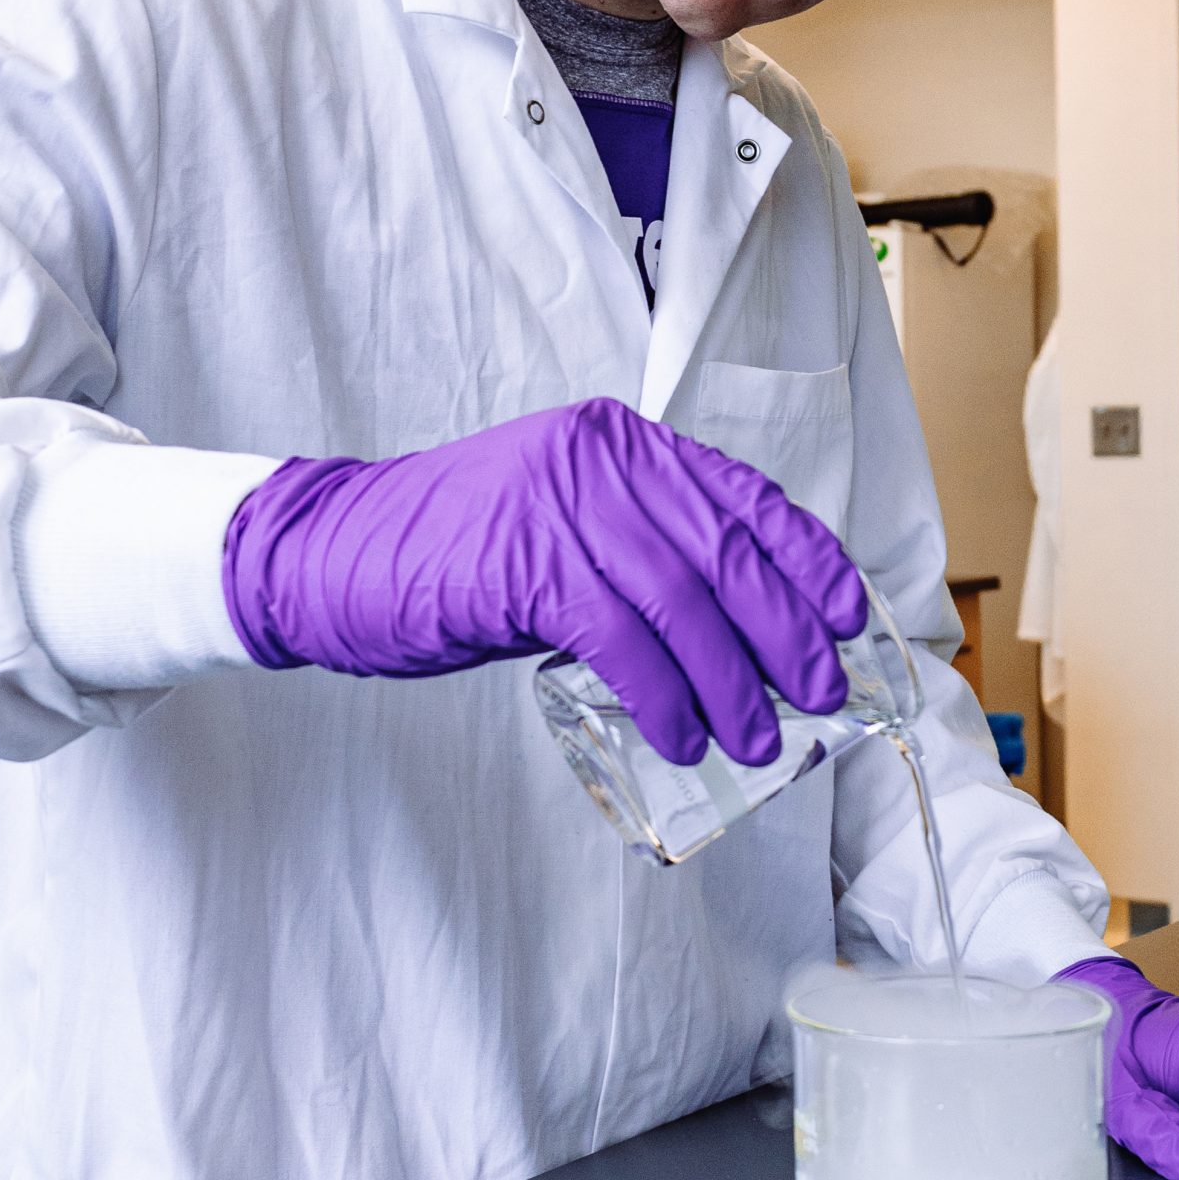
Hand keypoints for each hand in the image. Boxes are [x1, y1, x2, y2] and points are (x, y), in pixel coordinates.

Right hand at [221, 398, 868, 768]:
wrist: (333, 553)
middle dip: (786, 631)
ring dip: (732, 680)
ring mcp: (560, 504)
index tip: (846, 615)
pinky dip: (663, 695)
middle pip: (725, 551)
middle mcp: (600, 458)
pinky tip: (681, 736)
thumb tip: (734, 627)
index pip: (743, 495)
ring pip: (684, 600)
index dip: (805, 559)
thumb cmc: (449, 551)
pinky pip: (622, 638)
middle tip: (820, 691)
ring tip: (756, 736)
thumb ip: (636, 551)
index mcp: (619, 443)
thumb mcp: (560, 525)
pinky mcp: (524, 563)